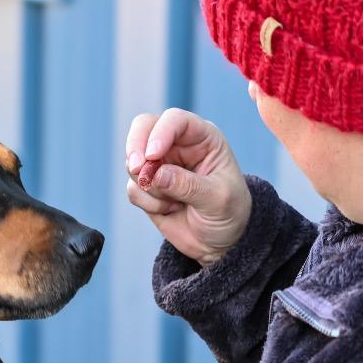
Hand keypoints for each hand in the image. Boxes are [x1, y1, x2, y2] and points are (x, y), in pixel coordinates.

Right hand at [125, 108, 252, 264]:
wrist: (219, 241)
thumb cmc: (229, 212)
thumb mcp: (219, 199)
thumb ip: (189, 185)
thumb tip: (156, 175)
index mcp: (203, 137)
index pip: (175, 120)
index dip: (160, 133)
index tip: (152, 155)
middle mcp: (178, 145)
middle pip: (143, 128)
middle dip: (136, 149)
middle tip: (137, 170)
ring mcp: (159, 165)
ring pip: (134, 163)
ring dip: (149, 187)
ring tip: (175, 203)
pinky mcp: (147, 186)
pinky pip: (133, 189)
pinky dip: (147, 203)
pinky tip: (169, 209)